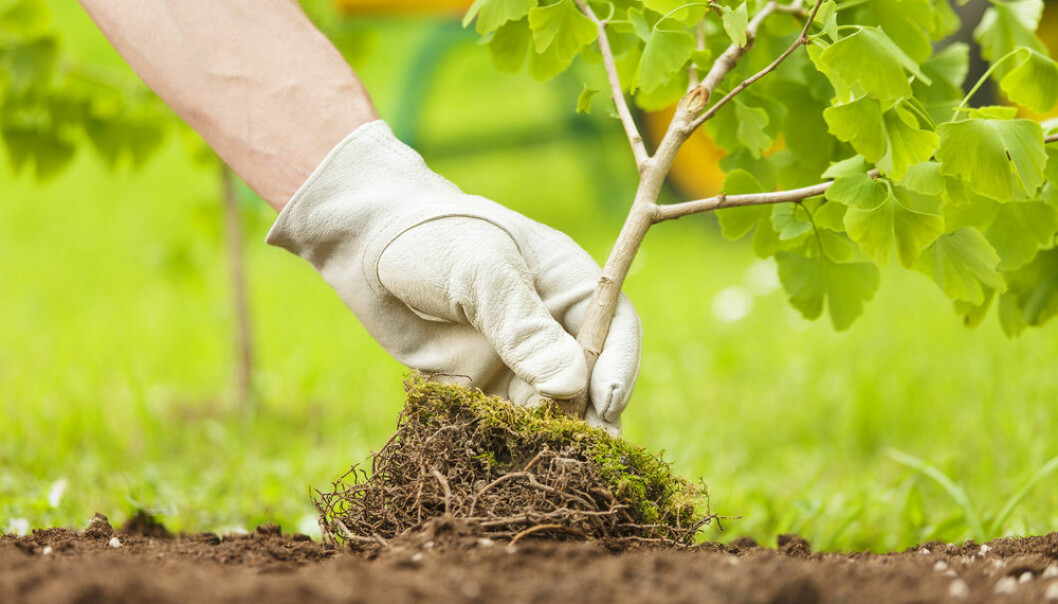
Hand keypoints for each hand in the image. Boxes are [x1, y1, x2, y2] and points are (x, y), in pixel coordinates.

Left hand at [266, 121, 640, 432]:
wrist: (365, 246)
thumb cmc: (432, 240)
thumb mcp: (481, 272)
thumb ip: (523, 327)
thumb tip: (570, 387)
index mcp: (570, 286)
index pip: (616, 330)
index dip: (617, 368)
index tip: (604, 403)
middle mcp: (551, 328)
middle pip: (589, 380)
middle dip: (590, 416)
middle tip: (584, 452)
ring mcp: (516, 361)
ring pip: (550, 410)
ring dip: (551, 436)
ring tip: (546, 462)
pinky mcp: (480, 388)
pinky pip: (505, 424)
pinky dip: (509, 443)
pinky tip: (505, 460)